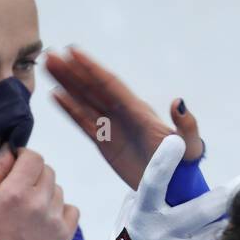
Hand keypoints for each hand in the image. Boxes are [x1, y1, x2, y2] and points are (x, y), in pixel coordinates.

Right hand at [0, 147, 79, 239]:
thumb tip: (8, 152)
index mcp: (15, 193)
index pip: (33, 157)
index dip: (24, 157)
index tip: (17, 164)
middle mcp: (39, 204)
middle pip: (47, 172)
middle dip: (33, 175)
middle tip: (20, 189)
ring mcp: (54, 222)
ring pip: (58, 191)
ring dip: (45, 194)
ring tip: (29, 210)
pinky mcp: (63, 238)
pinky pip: (71, 211)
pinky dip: (60, 211)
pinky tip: (44, 220)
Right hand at [46, 46, 202, 189]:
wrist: (172, 186)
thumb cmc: (184, 163)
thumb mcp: (190, 144)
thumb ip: (186, 123)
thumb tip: (178, 102)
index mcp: (139, 110)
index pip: (110, 85)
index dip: (92, 69)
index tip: (74, 52)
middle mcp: (122, 113)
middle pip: (92, 88)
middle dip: (72, 71)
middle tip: (51, 55)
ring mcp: (111, 127)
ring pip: (84, 101)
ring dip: (66, 84)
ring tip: (49, 67)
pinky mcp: (103, 143)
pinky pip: (83, 122)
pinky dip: (69, 109)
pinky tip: (56, 95)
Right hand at [65, 135, 239, 239]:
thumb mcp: (129, 214)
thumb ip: (147, 191)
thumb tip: (169, 163)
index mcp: (143, 213)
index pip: (151, 183)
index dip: (163, 161)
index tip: (176, 141)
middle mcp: (160, 233)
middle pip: (205, 209)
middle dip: (232, 193)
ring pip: (219, 235)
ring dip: (239, 222)